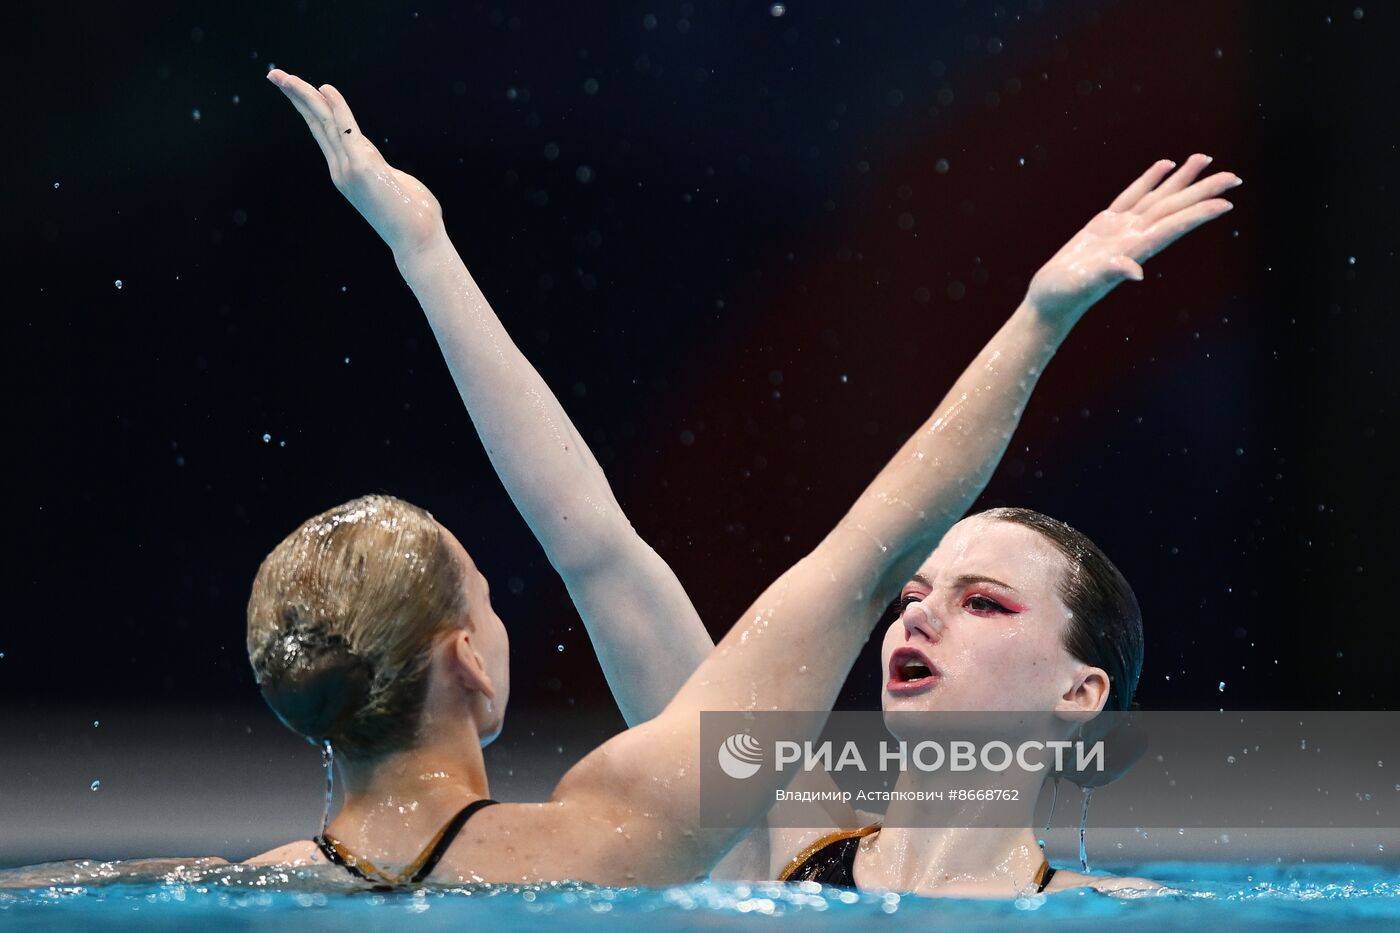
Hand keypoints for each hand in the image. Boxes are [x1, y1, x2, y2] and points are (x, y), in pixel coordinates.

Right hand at [266, 68, 445, 255]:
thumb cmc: (413, 217)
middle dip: (296, 97)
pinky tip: (326, 89)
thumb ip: (382, 174)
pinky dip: (338, 107)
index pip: (324, 133)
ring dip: (305, 96)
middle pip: (315, 124)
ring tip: (285, 76)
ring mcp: (349, 168)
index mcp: (348, 171)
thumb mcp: (393, 188)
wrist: (417, 241)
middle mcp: (342, 168)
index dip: (309, 108)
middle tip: (274, 74)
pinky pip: (348, 130)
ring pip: (323, 123)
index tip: (296, 88)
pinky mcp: (363, 167)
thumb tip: (385, 172)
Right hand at [1025, 154, 1240, 324]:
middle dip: (1202, 192)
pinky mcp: (1104, 224)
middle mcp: (1133, 238)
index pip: (1172, 227)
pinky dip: (1150, 180)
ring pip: (1158, 198)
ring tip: (1204, 158)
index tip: (1226, 202)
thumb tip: (1135, 271)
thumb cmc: (1063, 296)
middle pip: (1173, 209)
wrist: (1050, 301)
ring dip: (1182, 180)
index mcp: (1132, 249)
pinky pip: (1132, 196)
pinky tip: (1165, 165)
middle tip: (1233, 177)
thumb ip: (1110, 273)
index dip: (1198, 214)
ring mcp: (1120, 229)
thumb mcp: (1083, 284)